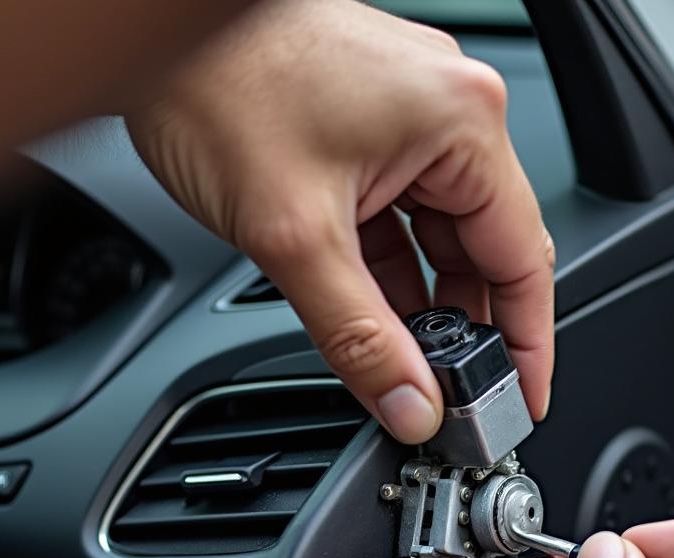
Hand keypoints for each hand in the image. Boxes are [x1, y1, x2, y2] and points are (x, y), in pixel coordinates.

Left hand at [126, 0, 554, 442]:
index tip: (524, 397)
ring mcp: (409, 118)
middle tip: (454, 394)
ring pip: (440, 239)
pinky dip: (391, 270)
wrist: (144, 23)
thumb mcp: (295, 236)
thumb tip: (410, 403)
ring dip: (423, 302)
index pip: (524, 259)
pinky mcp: (371, 127)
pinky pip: (402, 217)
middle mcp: (448, 112)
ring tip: (407, 359)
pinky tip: (376, 311)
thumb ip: (360, 338)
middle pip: (485, 251)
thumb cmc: (214, 76)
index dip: (528, 343)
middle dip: (469, 329)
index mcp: (461, 122)